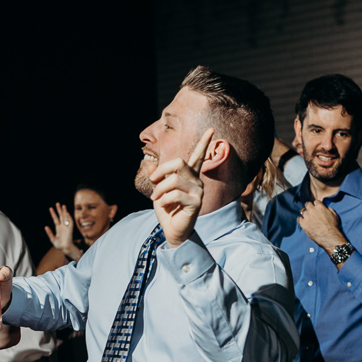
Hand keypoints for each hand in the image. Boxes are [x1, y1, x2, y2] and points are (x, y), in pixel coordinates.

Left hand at [44, 203, 76, 255]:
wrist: (65, 249)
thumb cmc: (59, 245)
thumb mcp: (52, 239)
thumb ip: (49, 233)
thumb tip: (45, 227)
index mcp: (58, 228)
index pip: (55, 219)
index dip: (53, 214)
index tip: (50, 208)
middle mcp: (63, 226)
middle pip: (61, 216)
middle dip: (59, 210)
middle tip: (57, 203)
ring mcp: (67, 227)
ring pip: (66, 217)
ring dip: (64, 212)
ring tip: (63, 205)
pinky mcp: (70, 229)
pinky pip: (70, 222)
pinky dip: (69, 218)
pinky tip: (66, 213)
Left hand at [149, 128, 214, 247]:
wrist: (172, 231)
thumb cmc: (167, 211)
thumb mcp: (158, 191)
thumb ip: (156, 177)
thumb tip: (150, 165)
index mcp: (190, 176)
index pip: (198, 156)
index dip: (204, 143)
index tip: (212, 129)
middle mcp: (197, 181)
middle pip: (178, 162)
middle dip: (161, 171)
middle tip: (152, 181)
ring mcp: (198, 191)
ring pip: (174, 179)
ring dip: (159, 189)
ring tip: (156, 199)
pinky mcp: (196, 202)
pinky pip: (175, 194)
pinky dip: (164, 200)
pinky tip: (164, 206)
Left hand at [297, 200, 344, 254]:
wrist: (328, 236)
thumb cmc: (333, 226)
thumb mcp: (334, 215)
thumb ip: (329, 209)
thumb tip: (327, 208)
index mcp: (320, 207)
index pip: (315, 201)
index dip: (316, 204)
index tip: (316, 207)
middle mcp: (312, 210)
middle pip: (307, 204)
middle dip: (309, 206)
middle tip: (310, 211)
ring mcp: (307, 217)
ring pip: (302, 211)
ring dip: (304, 213)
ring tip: (306, 217)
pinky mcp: (303, 223)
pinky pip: (298, 218)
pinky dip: (300, 219)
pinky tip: (303, 221)